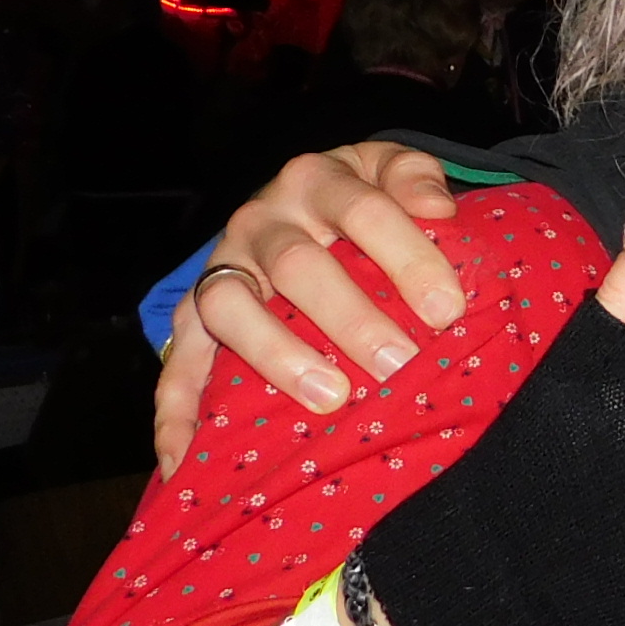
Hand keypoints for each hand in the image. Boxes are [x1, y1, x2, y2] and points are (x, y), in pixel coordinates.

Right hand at [152, 141, 466, 474]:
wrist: (299, 202)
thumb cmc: (360, 198)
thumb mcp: (389, 168)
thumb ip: (415, 175)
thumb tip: (437, 207)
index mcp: (318, 181)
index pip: (365, 211)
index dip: (409, 257)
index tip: (449, 309)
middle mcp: (262, 220)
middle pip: (300, 266)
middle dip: (353, 319)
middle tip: (399, 364)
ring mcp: (222, 268)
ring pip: (230, 307)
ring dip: (277, 356)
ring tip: (331, 398)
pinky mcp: (191, 316)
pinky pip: (176, 364)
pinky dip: (177, 412)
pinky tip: (188, 457)